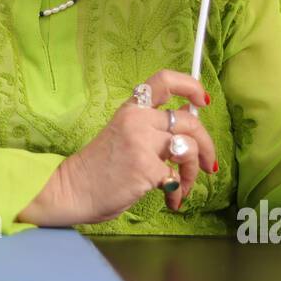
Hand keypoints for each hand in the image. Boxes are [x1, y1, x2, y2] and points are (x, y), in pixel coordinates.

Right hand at [17, 69, 217, 225]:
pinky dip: (178, 192)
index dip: (191, 86)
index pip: (164, 81)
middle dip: (206, 144)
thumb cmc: (98, 167)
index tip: (204, 99)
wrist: (72, 189)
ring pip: (189, 148)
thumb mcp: (124, 134)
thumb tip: (187, 120)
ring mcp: (142, 143)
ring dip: (194, 171)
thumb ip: (153, 126)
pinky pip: (176, 178)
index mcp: (131, 109)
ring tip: (185, 186)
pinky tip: (170, 199)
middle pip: (189, 121)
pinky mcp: (146, 168)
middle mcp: (138, 120)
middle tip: (208, 163)